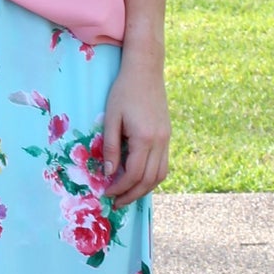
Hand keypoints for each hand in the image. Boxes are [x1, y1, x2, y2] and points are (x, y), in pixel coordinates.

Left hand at [101, 61, 170, 206]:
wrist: (145, 70)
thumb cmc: (124, 91)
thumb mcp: (111, 119)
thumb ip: (111, 148)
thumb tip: (109, 173)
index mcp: (144, 138)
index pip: (133, 174)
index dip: (119, 188)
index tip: (106, 193)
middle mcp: (160, 142)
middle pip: (149, 180)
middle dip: (132, 195)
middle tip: (116, 203)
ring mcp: (166, 139)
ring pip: (160, 175)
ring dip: (144, 189)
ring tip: (127, 195)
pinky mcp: (167, 135)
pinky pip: (163, 164)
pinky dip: (152, 176)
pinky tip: (138, 177)